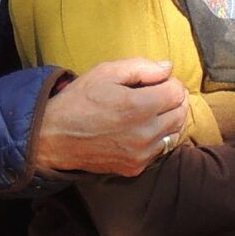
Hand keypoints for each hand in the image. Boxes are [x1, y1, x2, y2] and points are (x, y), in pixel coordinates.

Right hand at [30, 58, 189, 177]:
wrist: (54, 137)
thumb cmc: (79, 100)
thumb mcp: (106, 73)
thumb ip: (141, 67)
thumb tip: (168, 67)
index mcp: (139, 107)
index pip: (177, 92)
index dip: (170, 83)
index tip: (158, 82)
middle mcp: (144, 133)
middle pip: (180, 113)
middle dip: (174, 100)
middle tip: (158, 94)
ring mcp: (141, 154)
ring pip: (174, 134)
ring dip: (169, 120)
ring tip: (153, 111)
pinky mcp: (135, 167)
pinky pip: (161, 150)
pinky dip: (158, 138)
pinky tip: (142, 129)